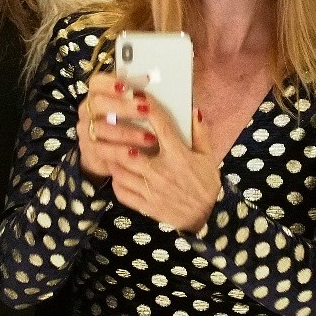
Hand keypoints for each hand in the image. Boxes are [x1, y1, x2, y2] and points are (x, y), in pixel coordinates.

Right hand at [77, 73, 154, 181]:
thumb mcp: (130, 111)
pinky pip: (102, 151)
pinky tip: (136, 153)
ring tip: (149, 138)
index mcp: (96, 96)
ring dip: (127, 133)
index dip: (109, 83)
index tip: (127, 87)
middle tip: (145, 109)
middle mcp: (87, 113)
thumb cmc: (123, 128)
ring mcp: (86, 132)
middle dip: (122, 106)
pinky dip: (121, 152)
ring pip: (100, 129)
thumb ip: (134, 96)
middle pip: (97, 103)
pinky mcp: (88, 152)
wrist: (110, 159)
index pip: (96, 83)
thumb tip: (147, 79)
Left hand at [108, 99, 219, 234]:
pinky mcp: (146, 205)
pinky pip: (122, 192)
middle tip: (109, 127)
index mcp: (178, 156)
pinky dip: (116, 182)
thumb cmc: (207, 185)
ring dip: (112, 159)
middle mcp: (162, 172)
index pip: (160, 126)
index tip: (138, 96)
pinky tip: (117, 174)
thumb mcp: (208, 157)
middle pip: (128, 151)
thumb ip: (201, 133)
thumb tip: (194, 110)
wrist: (208, 218)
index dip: (148, 108)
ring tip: (107, 149)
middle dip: (116, 139)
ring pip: (120, 172)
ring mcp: (151, 190)